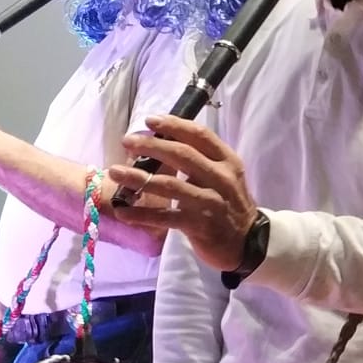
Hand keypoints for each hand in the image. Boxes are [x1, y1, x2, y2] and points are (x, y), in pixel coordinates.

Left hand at [104, 116, 258, 271]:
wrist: (247, 242)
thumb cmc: (230, 204)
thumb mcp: (224, 177)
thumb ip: (202, 161)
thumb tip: (163, 145)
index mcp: (227, 162)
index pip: (200, 136)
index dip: (174, 125)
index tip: (150, 120)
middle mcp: (220, 178)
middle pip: (182, 155)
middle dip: (151, 145)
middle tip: (128, 141)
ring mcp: (209, 202)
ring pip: (169, 185)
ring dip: (138, 177)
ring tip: (115, 171)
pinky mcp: (198, 225)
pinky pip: (164, 216)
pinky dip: (141, 213)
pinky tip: (122, 211)